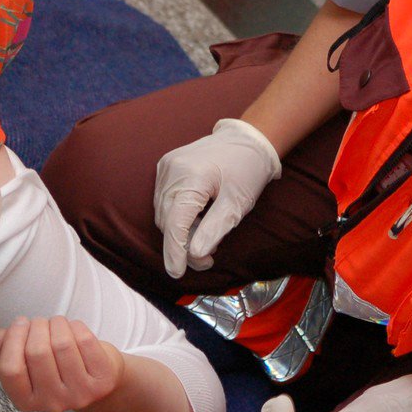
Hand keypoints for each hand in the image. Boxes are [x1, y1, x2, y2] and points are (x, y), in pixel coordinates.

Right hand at [0, 316, 125, 411]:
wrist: (96, 380)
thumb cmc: (56, 366)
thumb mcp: (26, 362)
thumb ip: (4, 348)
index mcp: (26, 401)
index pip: (10, 369)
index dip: (12, 339)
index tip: (20, 323)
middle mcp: (52, 402)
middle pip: (37, 352)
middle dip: (36, 326)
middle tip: (39, 322)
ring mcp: (79, 393)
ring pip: (62, 344)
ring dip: (57, 323)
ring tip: (56, 323)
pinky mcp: (102, 380)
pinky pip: (85, 340)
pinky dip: (76, 326)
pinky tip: (73, 328)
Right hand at [154, 118, 280, 278]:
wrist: (247, 137)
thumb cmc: (247, 169)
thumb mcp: (237, 203)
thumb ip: (214, 230)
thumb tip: (194, 255)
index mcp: (191, 177)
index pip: (174, 224)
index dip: (175, 252)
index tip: (178, 273)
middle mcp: (171, 170)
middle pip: (168, 221)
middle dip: (184, 244)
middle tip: (210, 257)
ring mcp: (166, 167)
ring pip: (164, 213)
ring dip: (182, 231)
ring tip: (208, 234)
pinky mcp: (166, 167)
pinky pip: (165, 200)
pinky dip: (179, 215)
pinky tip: (200, 217)